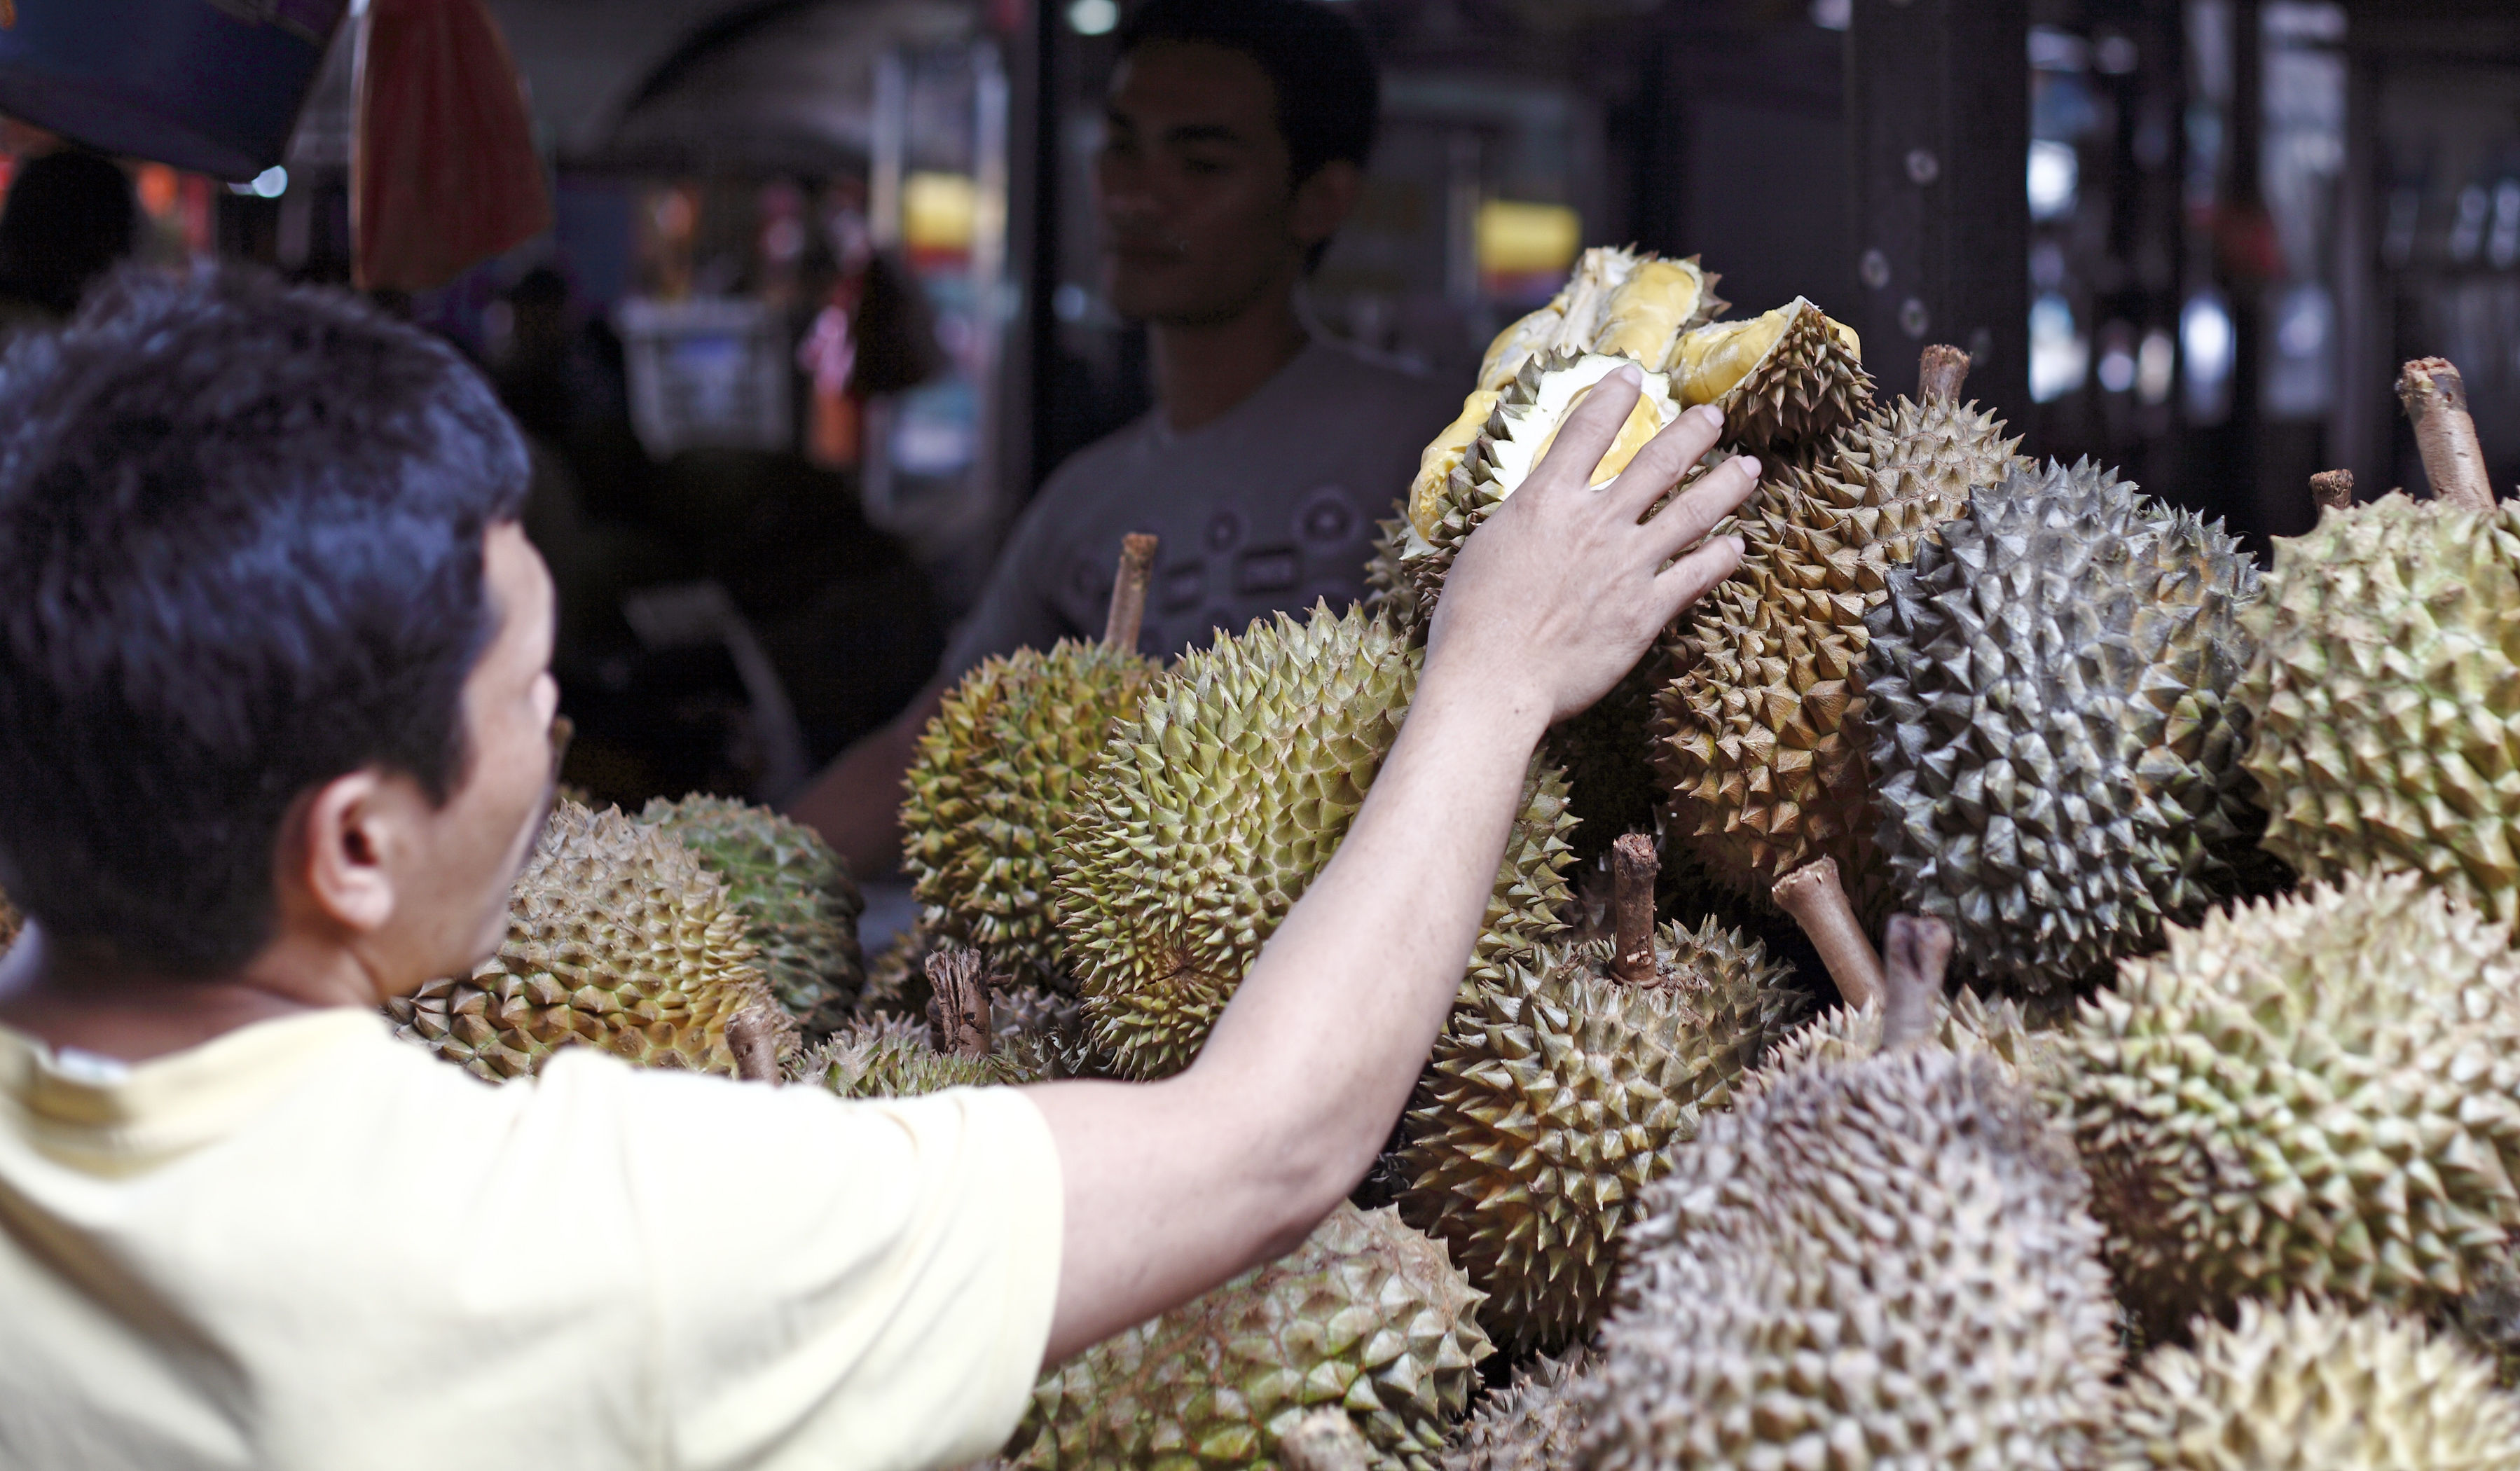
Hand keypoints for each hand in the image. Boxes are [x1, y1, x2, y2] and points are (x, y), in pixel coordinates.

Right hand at [1424, 366, 1756, 726]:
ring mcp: (1626, 566)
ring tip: (1748, 469)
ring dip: (1725, 485)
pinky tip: (1736, 545)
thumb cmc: (1470, 621)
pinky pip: (1696, 575)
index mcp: (1545, 501)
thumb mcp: (1484, 548)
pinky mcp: (1645, 611)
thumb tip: (1536, 508)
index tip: (1632, 376)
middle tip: (1713, 418)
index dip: (1612, 396)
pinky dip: (1720, 556)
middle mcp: (1594, 523)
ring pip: (1691, 512)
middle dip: (1691, 434)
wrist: (1492, 679)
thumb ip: (1523, 520)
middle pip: (1657, 462)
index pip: (1586, 430)